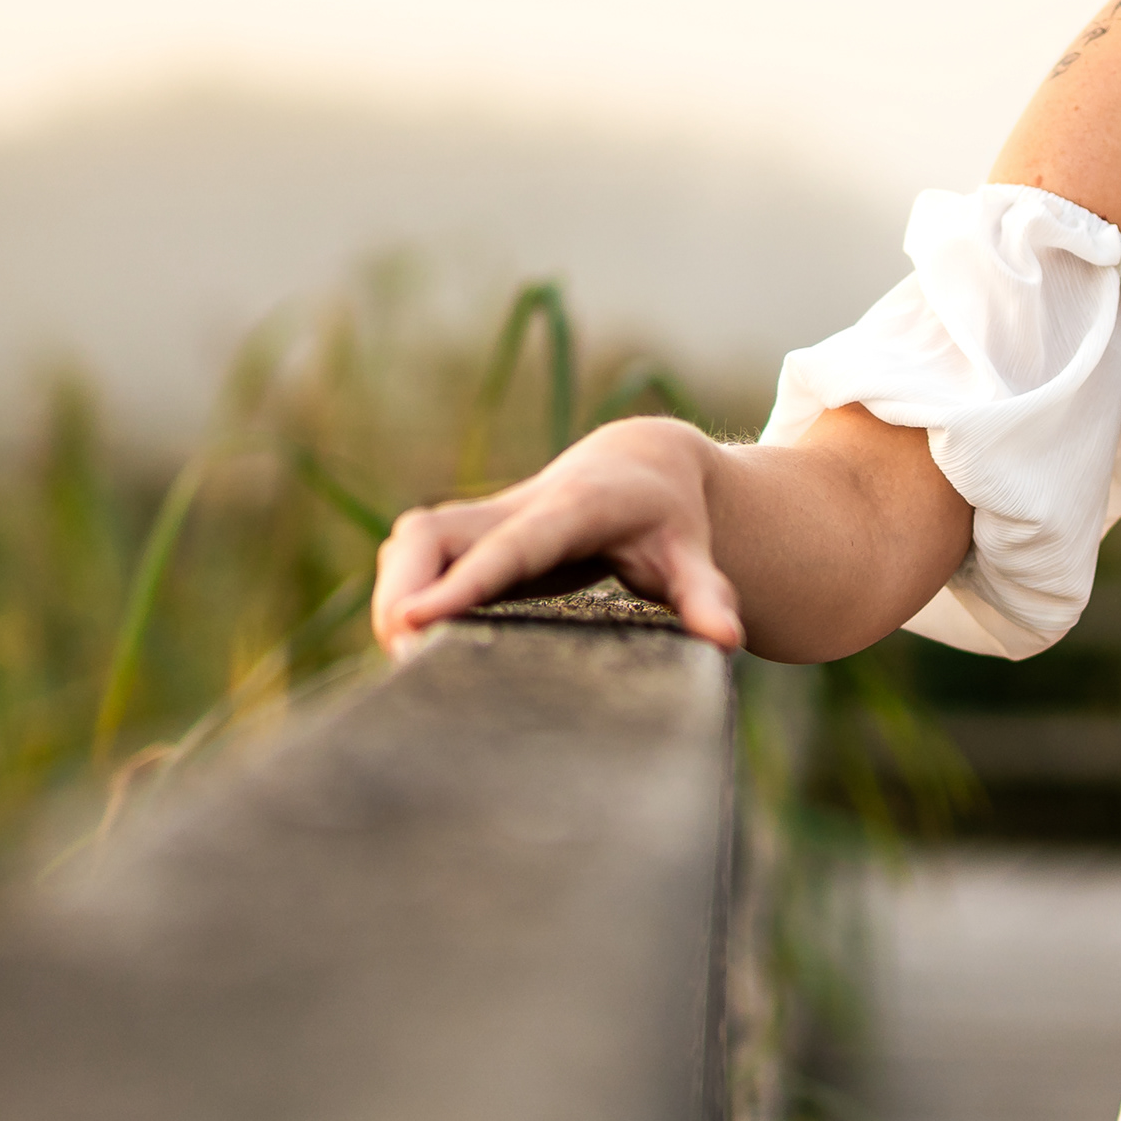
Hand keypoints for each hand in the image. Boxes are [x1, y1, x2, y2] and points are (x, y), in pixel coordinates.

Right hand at [371, 416, 746, 654]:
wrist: (644, 463)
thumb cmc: (671, 520)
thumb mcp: (696, 555)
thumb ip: (708, 594)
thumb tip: (727, 641)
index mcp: (573, 510)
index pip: (508, 547)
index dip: (462, 583)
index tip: (413, 619)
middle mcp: (518, 506)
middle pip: (433, 534)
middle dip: (403, 589)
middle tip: (403, 656)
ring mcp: (488, 516)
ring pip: (413, 538)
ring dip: (393, 591)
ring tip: (402, 657)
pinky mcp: (471, 533)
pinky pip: (416, 552)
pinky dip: (401, 591)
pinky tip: (407, 641)